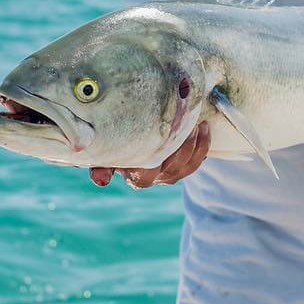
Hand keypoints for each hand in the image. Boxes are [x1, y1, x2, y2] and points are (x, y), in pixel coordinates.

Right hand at [89, 120, 210, 188]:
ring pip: (186, 164)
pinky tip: (203, 127)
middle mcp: (152, 178)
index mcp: (133, 174)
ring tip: (196, 122)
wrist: (131, 136)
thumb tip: (100, 181)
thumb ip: (102, 164)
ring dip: (194, 144)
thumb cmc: (116, 142)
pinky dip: (203, 144)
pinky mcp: (183, 167)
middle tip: (184, 124)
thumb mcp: (107, 153)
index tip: (152, 150)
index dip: (147, 164)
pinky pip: (197, 160)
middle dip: (181, 148)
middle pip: (170, 168)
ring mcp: (169, 174)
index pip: (142, 175)